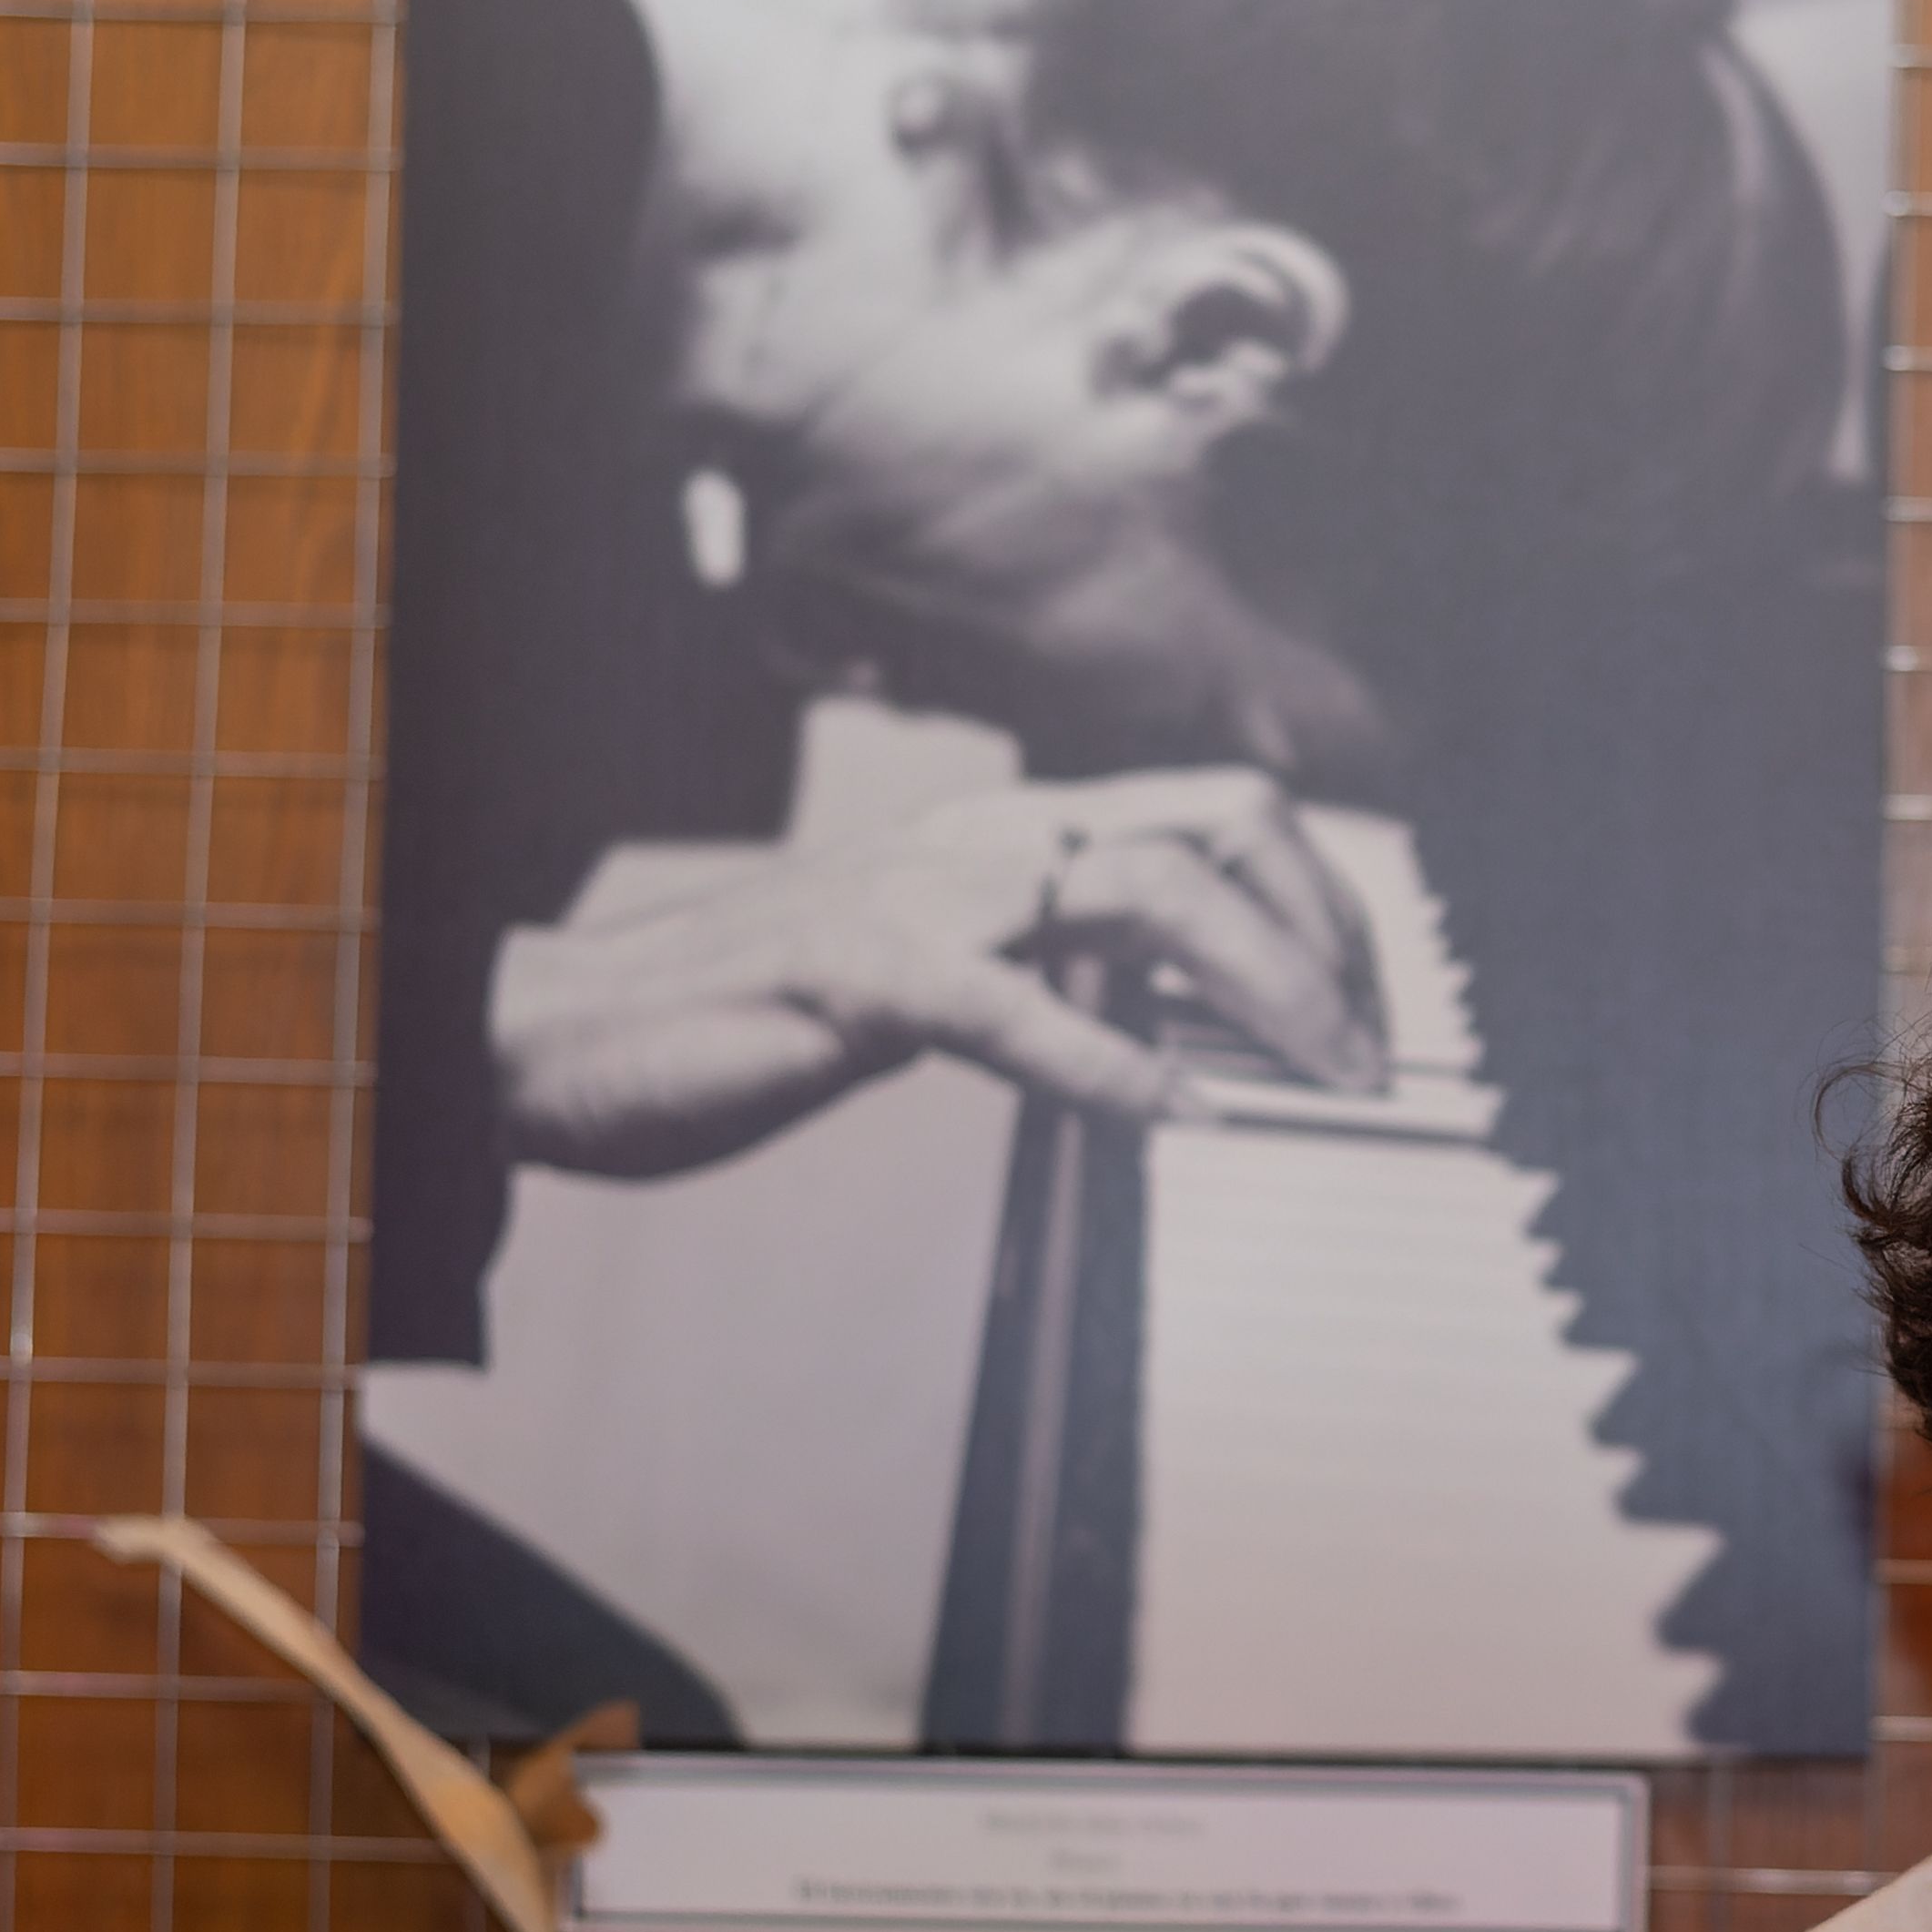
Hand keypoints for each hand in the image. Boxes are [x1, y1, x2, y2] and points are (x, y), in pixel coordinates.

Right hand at [492, 765, 1385, 1177]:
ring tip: (1319, 1078)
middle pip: (1221, 822)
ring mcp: (920, 901)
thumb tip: (1184, 1038)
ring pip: (1151, 892)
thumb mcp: (932, 980)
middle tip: (1367, 1053)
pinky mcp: (856, 979)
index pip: (1220, 811)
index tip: (1363, 1008)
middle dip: (1326, 933)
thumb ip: (1047, 978)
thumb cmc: (743, 1018)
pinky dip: (1112, 1066)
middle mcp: (979, 843)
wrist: (564, 1034)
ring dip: (1266, 987)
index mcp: (1003, 838)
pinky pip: (1012, 1008)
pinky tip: (1176, 1120)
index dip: (1321, 900)